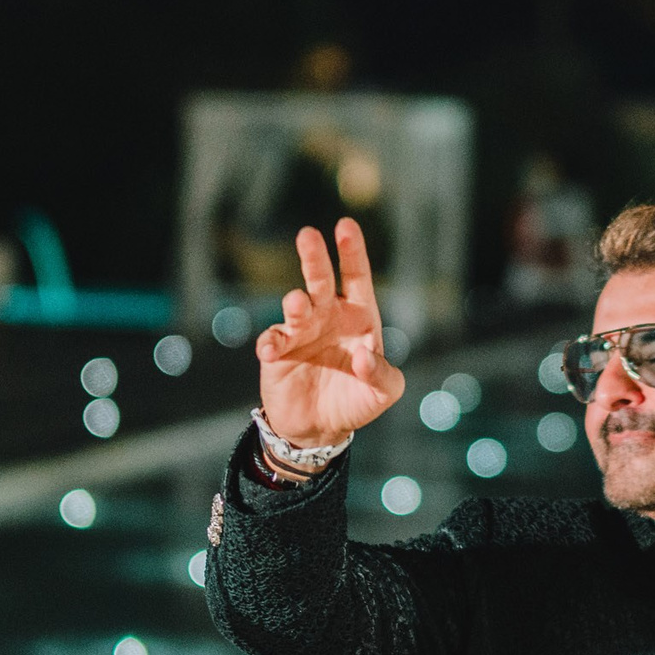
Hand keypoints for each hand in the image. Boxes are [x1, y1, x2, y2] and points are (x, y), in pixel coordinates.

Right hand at [255, 218, 405, 447]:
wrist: (321, 428)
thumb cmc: (357, 400)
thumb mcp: (383, 393)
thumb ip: (382, 375)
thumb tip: (363, 356)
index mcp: (358, 316)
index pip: (356, 277)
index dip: (352, 251)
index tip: (345, 226)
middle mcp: (327, 316)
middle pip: (320, 280)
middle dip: (314, 258)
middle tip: (307, 235)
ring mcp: (300, 331)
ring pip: (295, 306)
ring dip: (295, 303)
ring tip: (296, 303)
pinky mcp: (277, 352)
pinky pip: (272, 340)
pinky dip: (270, 342)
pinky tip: (270, 350)